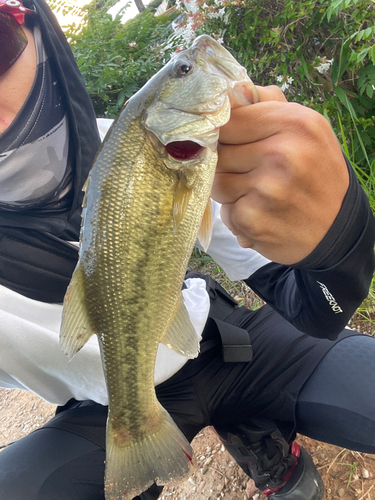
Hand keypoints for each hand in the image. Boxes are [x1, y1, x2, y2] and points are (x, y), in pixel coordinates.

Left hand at [211, 85, 348, 264]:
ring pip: (216, 181)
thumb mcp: (306, 130)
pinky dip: (237, 215)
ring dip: (229, 190)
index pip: (230, 117)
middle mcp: (281, 153)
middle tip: (250, 172)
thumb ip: (267, 105)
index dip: (223, 131)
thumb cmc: (316, 174)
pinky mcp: (252, 219)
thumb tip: (231, 92)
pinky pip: (225, 211)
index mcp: (294, 123)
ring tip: (257, 194)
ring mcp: (265, 189)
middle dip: (227, 162)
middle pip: (219, 150)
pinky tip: (260, 214)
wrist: (336, 229)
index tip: (229, 141)